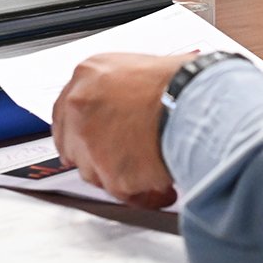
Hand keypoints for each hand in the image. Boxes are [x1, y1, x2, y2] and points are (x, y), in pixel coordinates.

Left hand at [51, 51, 187, 209]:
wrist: (198, 104)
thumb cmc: (183, 83)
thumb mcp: (141, 69)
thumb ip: (118, 91)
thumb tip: (120, 107)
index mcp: (88, 75)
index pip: (65, 109)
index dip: (76, 130)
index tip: (81, 140)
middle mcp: (81, 106)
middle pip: (73, 144)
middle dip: (94, 156)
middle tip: (119, 159)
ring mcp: (91, 142)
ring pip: (93, 172)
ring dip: (117, 175)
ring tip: (148, 168)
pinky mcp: (109, 174)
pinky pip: (121, 192)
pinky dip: (141, 193)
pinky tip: (160, 185)